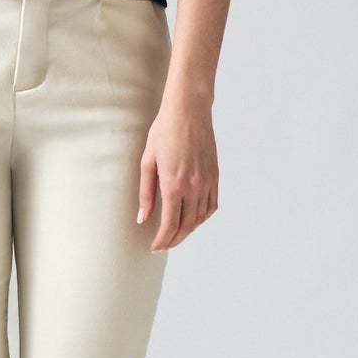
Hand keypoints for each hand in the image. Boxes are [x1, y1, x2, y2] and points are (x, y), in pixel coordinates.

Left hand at [136, 94, 218, 251]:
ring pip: (200, 218)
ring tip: (175, 234)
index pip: (170, 224)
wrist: (189, 111)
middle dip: (174, 240)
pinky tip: (193, 219)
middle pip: (186, 226)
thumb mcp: (147, 161)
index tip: (154, 247)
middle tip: (163, 245)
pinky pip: (212, 205)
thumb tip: (143, 218)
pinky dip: (202, 217)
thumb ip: (146, 193)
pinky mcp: (215, 176)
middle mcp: (194, 186)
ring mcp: (207, 181)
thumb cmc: (164, 131)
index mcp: (174, 183)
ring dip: (188, 231)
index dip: (162, 240)